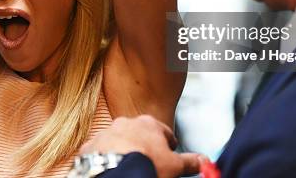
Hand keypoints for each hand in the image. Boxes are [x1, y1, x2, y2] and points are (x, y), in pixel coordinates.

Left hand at [79, 115, 201, 177]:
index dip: (168, 145)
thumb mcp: (174, 166)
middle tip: (147, 162)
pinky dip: (104, 159)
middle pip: (138, 134)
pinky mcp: (90, 146)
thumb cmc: (147, 165)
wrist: (115, 173)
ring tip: (126, 167)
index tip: (169, 153)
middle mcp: (126, 123)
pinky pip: (99, 151)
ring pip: (117, 141)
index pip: (163, 132)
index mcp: (149, 124)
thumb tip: (204, 160)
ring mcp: (106, 133)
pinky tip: (109, 169)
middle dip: (143, 146)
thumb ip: (190, 161)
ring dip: (122, 150)